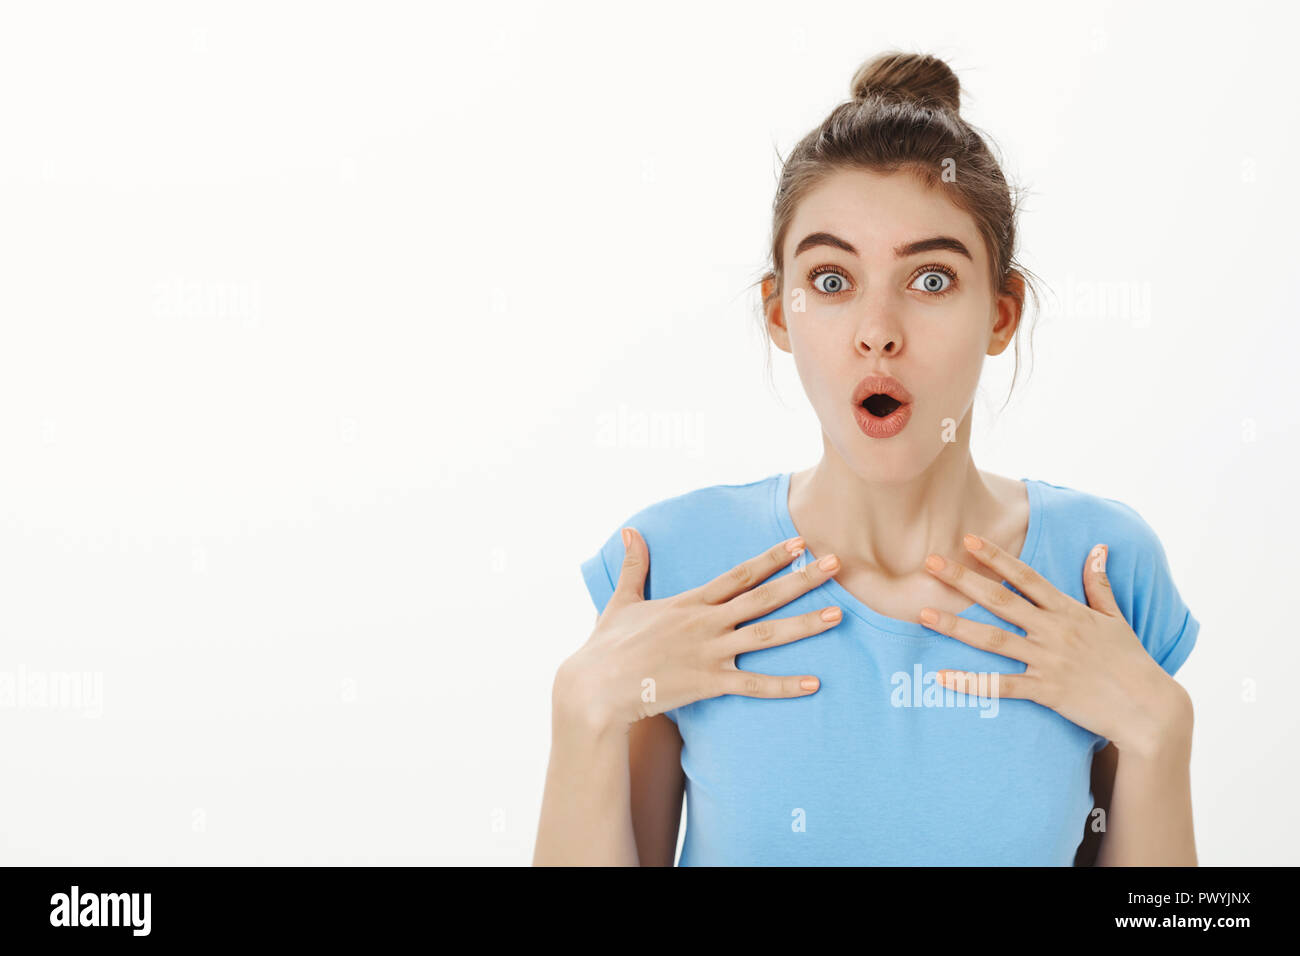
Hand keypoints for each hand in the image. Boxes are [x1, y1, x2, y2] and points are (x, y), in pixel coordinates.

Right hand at [560, 529, 844, 731]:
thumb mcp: (622, 600)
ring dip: (804, 625)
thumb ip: (633, 566)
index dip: (772, 558)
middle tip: (837, 564)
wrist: (596, 687)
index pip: (740, 574)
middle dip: (803, 579)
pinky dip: (784, 685)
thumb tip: (630, 531)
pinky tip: (813, 684)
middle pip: (764, 596)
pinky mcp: (708, 683)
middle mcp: (706, 622)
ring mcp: (709, 652)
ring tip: (837, 615)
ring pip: (766, 635)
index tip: (800, 542)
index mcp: (690, 601)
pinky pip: (753, 685)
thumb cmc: (607, 646)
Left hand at [916, 534, 1190, 757]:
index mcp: (1068, 610)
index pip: (1025, 577)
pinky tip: (942, 677)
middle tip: (929, 564)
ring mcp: (1048, 660)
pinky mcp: (1046, 691)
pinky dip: (971, 683)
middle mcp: (1054, 631)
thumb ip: (1100, 584)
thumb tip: (1099, 549)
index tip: (968, 539)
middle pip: (1000, 601)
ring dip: (956, 626)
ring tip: (922, 615)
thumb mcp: (1116, 618)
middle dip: (962, 580)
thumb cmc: (1131, 662)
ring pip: (993, 640)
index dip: (996, 557)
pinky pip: (1002, 686)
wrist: (1148, 708)